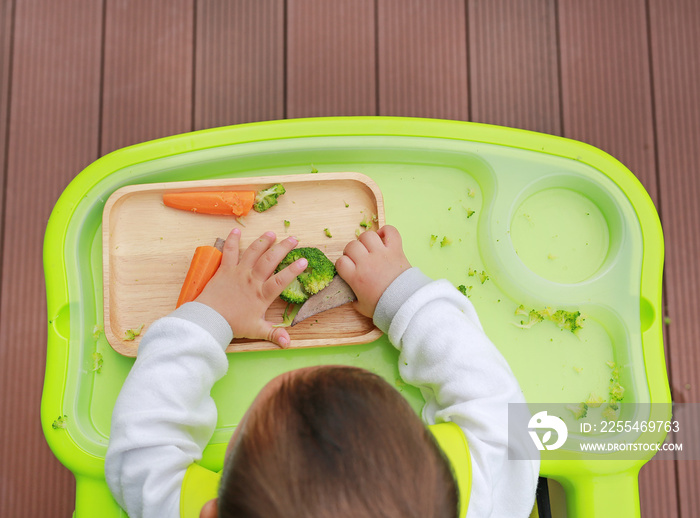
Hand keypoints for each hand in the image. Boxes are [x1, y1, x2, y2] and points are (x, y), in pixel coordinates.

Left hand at [195, 229, 306, 347]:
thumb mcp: (256, 330)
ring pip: (253, 252)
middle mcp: (252, 280)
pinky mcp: (225, 269)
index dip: (294, 269)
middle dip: (283, 248)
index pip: (282, 279)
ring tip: (272, 233)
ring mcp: (238, 272)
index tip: (304, 260)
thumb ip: (274, 334)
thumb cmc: (233, 325)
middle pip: (270, 260)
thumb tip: (288, 343)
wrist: (209, 319)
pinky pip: (229, 251)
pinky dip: (232, 240)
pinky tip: (236, 231)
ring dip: (263, 241)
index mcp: (262, 295)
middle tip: (293, 239)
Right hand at [335, 225, 410, 318]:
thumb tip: (350, 293)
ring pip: (367, 236)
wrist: (406, 304)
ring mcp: (381, 254)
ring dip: (366, 241)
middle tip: (358, 258)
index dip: (343, 264)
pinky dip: (386, 231)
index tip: (349, 268)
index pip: (341, 261)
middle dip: (352, 251)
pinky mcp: (396, 250)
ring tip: (370, 248)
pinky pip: (390, 231)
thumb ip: (353, 298)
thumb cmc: (384, 306)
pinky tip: (383, 238)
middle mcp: (367, 262)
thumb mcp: (361, 306)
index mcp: (356, 277)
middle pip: (351, 246)